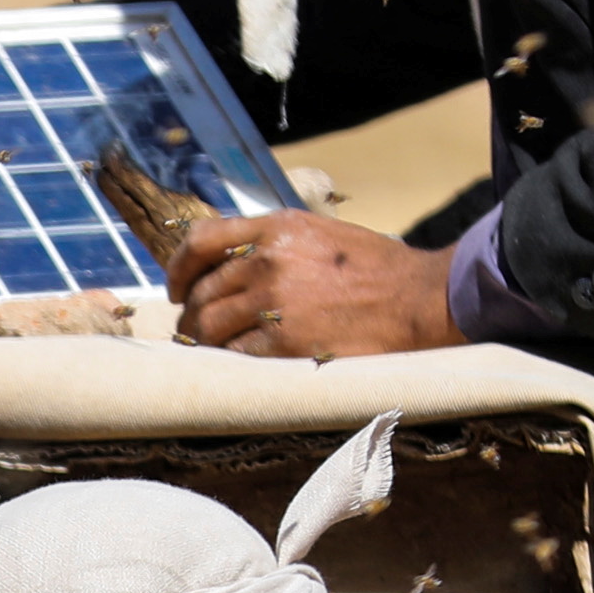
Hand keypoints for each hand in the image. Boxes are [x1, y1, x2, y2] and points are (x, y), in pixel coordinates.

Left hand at [168, 210, 461, 357]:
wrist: (418, 298)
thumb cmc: (378, 269)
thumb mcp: (322, 233)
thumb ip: (278, 242)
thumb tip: (234, 264)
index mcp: (278, 227)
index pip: (202, 239)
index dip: (178, 267)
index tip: (175, 289)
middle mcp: (269, 259)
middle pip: (202, 290)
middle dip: (192, 314)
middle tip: (195, 331)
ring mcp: (275, 300)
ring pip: (210, 325)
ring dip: (203, 342)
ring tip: (209, 351)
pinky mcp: (286, 341)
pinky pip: (235, 354)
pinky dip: (228, 362)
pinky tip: (234, 365)